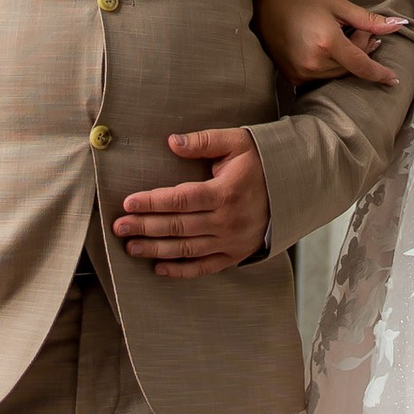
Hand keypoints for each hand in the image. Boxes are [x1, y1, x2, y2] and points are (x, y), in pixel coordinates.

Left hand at [113, 129, 270, 277]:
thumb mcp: (236, 142)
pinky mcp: (235, 254)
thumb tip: (171, 142)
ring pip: (187, 249)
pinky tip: (158, 268)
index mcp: (225, 192)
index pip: (180, 199)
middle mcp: (227, 221)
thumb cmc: (261, 162)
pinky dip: (181, 271)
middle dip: (145, 227)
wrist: (295, 188)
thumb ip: (203, 141)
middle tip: (118, 227)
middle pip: (178, 226)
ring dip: (156, 250)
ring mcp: (231, 241)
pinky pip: (205, 267)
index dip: (152, 202)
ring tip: (131, 247)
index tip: (128, 203)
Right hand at [254, 0, 411, 87]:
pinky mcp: (295, 79)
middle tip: (362, 32)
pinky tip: (328, 50)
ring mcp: (302, 73)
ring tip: (342, 39)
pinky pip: (323, 78)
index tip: (393, 80)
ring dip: (347, 61)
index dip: (379, 73)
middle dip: (362, 52)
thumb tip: (398, 25)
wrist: (266, 11)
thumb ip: (368, 19)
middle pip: (351, 68)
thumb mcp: (338, 6)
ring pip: (338, 75)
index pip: (361, 65)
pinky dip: (332, 67)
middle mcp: (314, 62)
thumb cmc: (303, 5)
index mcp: (327, 42)